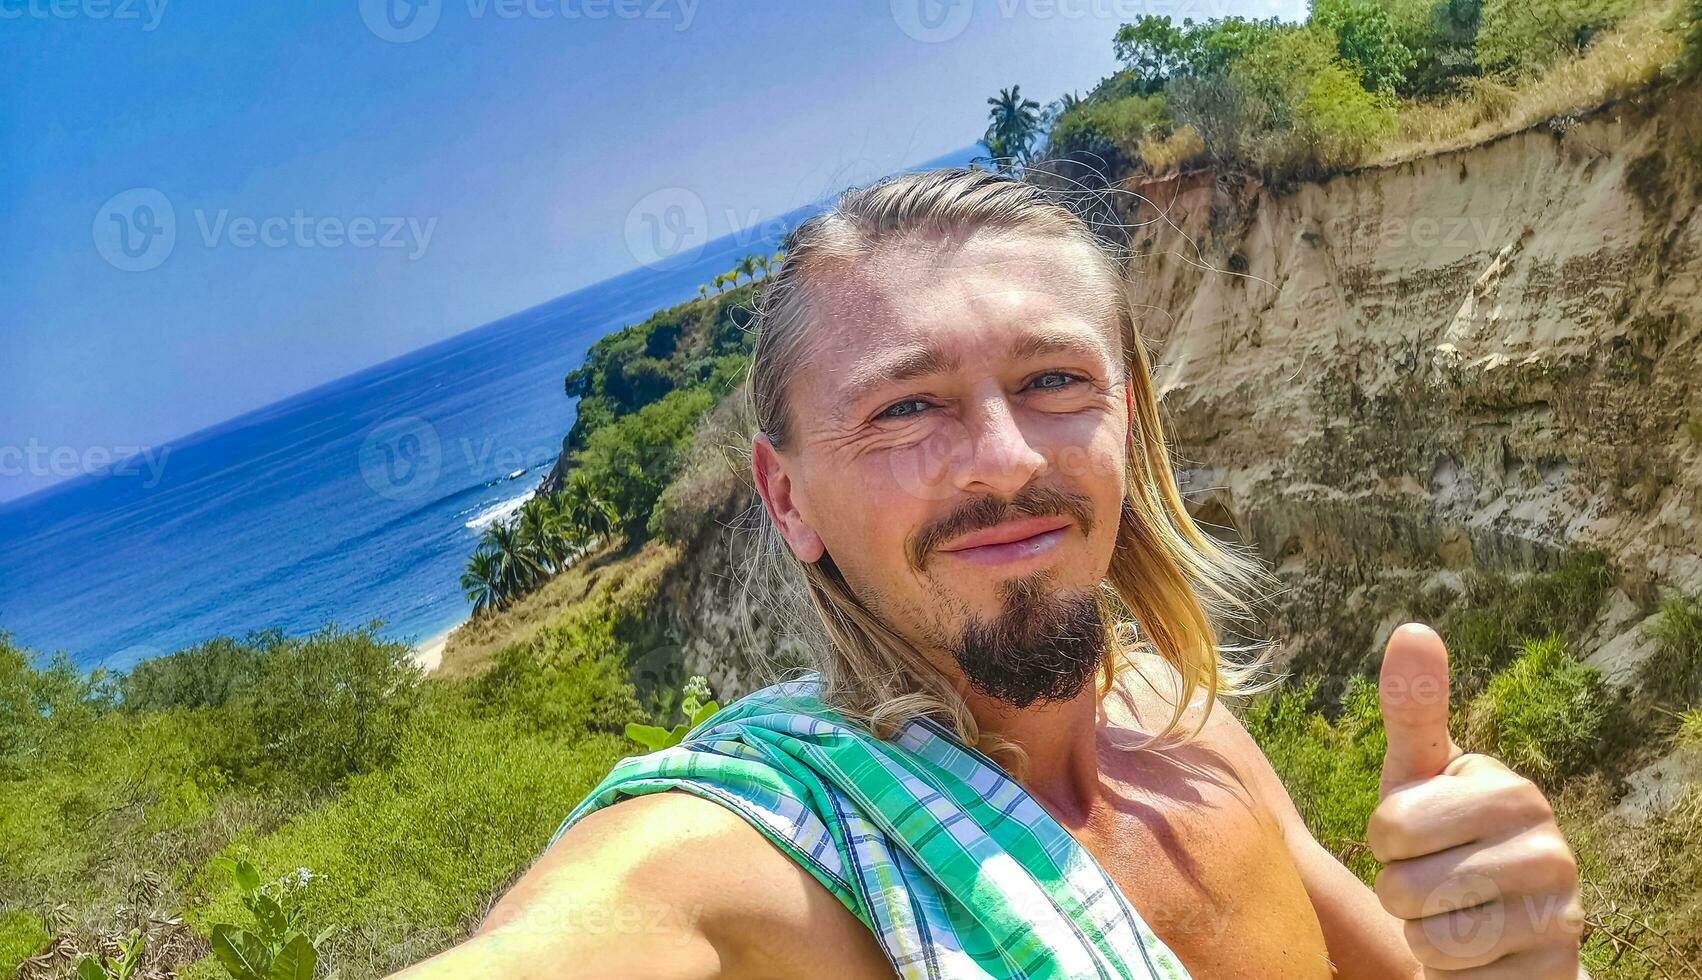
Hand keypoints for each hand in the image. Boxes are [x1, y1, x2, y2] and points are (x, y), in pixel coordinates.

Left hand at [1368, 623, 1586, 977]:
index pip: (1392, 824)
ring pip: (1431, 935)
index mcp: (1512, 792)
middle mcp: (1551, 850)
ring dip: (1423, 934)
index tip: (1414, 835)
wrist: (1502, 936)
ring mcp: (1558, 917)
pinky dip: (1451, 973)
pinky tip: (1475, 956)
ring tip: (1451, 916)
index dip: (1385, 840)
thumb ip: (1414, 709)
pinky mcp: (1551, 973)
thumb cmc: (1445, 840)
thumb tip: (1414, 629)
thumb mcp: (1420, 775)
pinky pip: (1458, 978)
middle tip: (1430, 882)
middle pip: (1406, 884)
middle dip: (1400, 891)